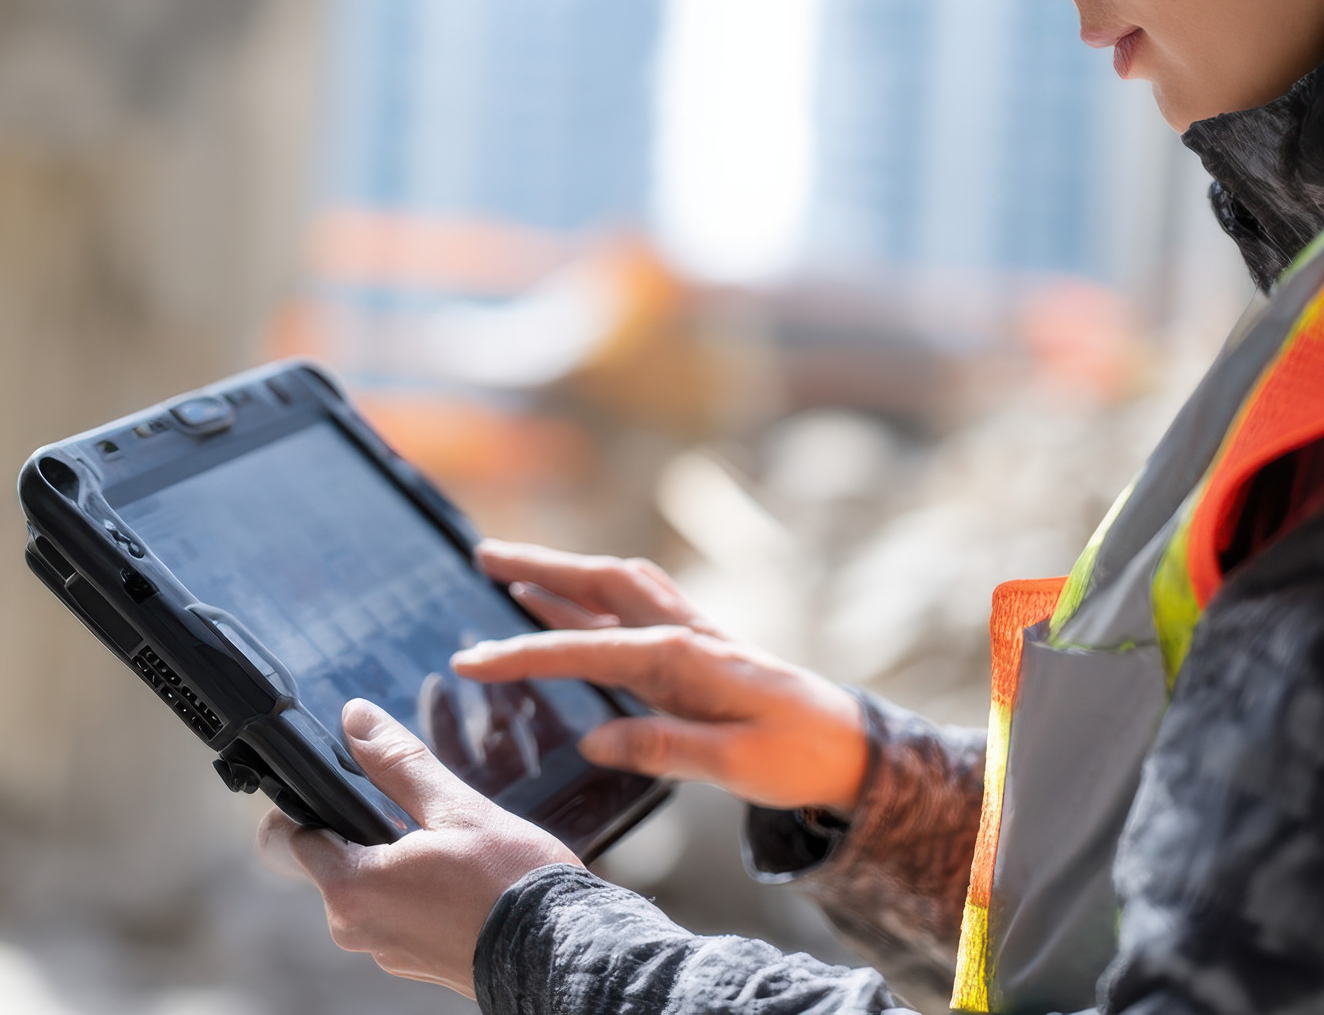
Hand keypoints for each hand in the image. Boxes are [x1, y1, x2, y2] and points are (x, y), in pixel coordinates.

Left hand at [259, 699, 578, 997]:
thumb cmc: (514, 886)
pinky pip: (396, 913)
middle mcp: (357, 929)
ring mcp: (386, 951)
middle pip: (330, 861)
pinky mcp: (413, 963)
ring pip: (367, 888)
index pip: (290, 837)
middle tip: (416, 816)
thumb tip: (356, 718)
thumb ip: (397, 762)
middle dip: (362, 833)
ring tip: (448, 849)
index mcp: (353, 889)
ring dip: (392, 861)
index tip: (344, 787)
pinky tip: (458, 879)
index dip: (310, 804)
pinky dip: (414, 891)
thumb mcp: (455, 807)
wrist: (565, 951)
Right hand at [456, 541, 868, 813]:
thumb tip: (594, 740)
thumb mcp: (735, 767)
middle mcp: (683, 631)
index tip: (472, 660)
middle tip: (479, 556)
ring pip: (615, 583)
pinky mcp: (696, 644)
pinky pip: (633, 603)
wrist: (851, 745)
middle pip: (598, 583)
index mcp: (684, 659)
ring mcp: (691, 631)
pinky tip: (565, 597)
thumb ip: (665, 748)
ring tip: (506, 566)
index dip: (523, 655)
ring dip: (561, 570)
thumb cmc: (797, 756)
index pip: (585, 650)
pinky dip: (591, 590)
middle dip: (536, 566)